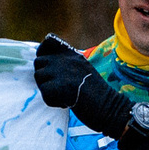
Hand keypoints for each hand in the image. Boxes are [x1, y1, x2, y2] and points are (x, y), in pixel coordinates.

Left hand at [33, 36, 148, 149]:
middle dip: (44, 76)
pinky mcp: (59, 86)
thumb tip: (43, 64)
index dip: (43, 53)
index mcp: (73, 54)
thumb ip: (65, 65)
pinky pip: (44, 94)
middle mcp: (67, 59)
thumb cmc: (96, 94)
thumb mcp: (82, 70)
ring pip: (39, 78)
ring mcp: (62, 72)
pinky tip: (66, 103)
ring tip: (64, 95)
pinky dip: (53, 102)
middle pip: (38, 62)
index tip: (48, 65)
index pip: (48, 42)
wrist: (110, 108)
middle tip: (59, 87)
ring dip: (48, 89)